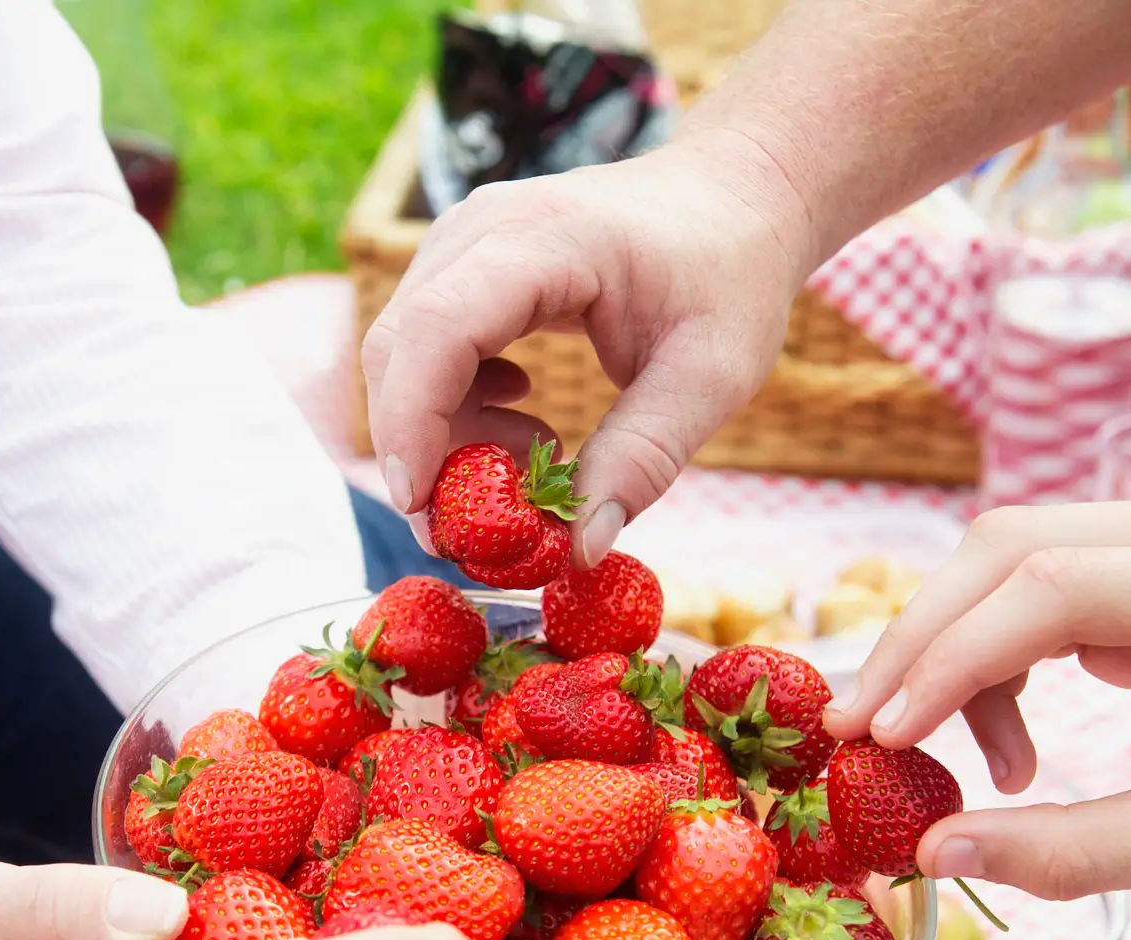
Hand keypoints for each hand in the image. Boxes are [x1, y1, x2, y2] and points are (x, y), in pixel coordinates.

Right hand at [362, 131, 813, 564]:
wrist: (731, 199)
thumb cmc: (729, 276)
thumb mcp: (713, 374)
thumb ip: (646, 456)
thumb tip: (581, 549)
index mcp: (546, 237)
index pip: (439, 328)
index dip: (413, 422)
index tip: (425, 507)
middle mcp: (481, 229)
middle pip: (399, 350)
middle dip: (421, 451)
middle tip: (477, 530)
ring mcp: (461, 243)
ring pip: (402, 357)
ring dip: (447, 435)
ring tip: (538, 458)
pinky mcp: (460, 269)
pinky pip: (424, 352)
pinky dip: (457, 409)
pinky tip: (527, 420)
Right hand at [823, 492, 1130, 898]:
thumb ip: (1080, 851)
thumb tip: (936, 853)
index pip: (1047, 589)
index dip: (949, 660)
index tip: (882, 742)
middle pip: (1004, 547)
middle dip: (918, 643)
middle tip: (862, 740)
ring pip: (1004, 554)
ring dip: (950, 650)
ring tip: (954, 759)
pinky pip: (1033, 580)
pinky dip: (993, 654)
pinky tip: (1010, 738)